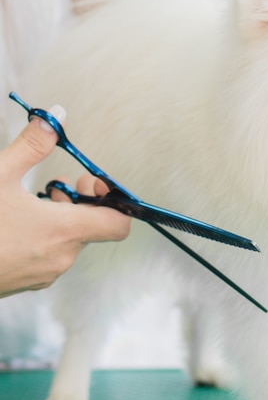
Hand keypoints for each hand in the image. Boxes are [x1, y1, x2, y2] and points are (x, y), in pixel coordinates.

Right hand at [0, 108, 130, 297]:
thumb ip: (31, 146)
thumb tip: (56, 117)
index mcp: (64, 232)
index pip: (119, 224)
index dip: (113, 201)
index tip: (88, 183)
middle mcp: (62, 257)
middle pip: (94, 227)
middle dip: (80, 202)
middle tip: (55, 185)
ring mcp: (45, 274)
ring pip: (70, 241)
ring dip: (60, 218)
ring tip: (33, 201)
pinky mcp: (28, 282)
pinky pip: (50, 255)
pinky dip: (44, 236)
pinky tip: (16, 222)